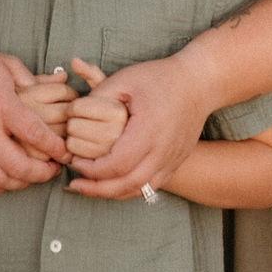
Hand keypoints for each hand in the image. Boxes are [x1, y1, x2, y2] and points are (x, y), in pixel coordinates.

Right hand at [0, 43, 67, 194]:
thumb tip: (56, 86)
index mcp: (0, 103)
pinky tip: (4, 181)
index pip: (35, 133)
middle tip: (52, 169)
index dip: (55, 147)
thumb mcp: (3, 63)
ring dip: (20, 183)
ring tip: (31, 176)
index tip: (65, 152)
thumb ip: (29, 78)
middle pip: (19, 165)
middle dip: (42, 173)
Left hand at [66, 54, 209, 199]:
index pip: (117, 164)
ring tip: (91, 188)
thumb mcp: (126, 79)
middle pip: (127, 184)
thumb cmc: (159, 78)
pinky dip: (130, 189)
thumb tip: (74, 114)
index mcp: (149, 130)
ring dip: (113, 193)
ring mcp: (172, 160)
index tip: (75, 161)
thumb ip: (99, 95)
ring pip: (140, 190)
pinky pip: (151, 187)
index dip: (93, 168)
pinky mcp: (175, 163)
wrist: (197, 83)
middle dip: (98, 188)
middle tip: (76, 183)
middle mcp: (163, 151)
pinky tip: (113, 184)